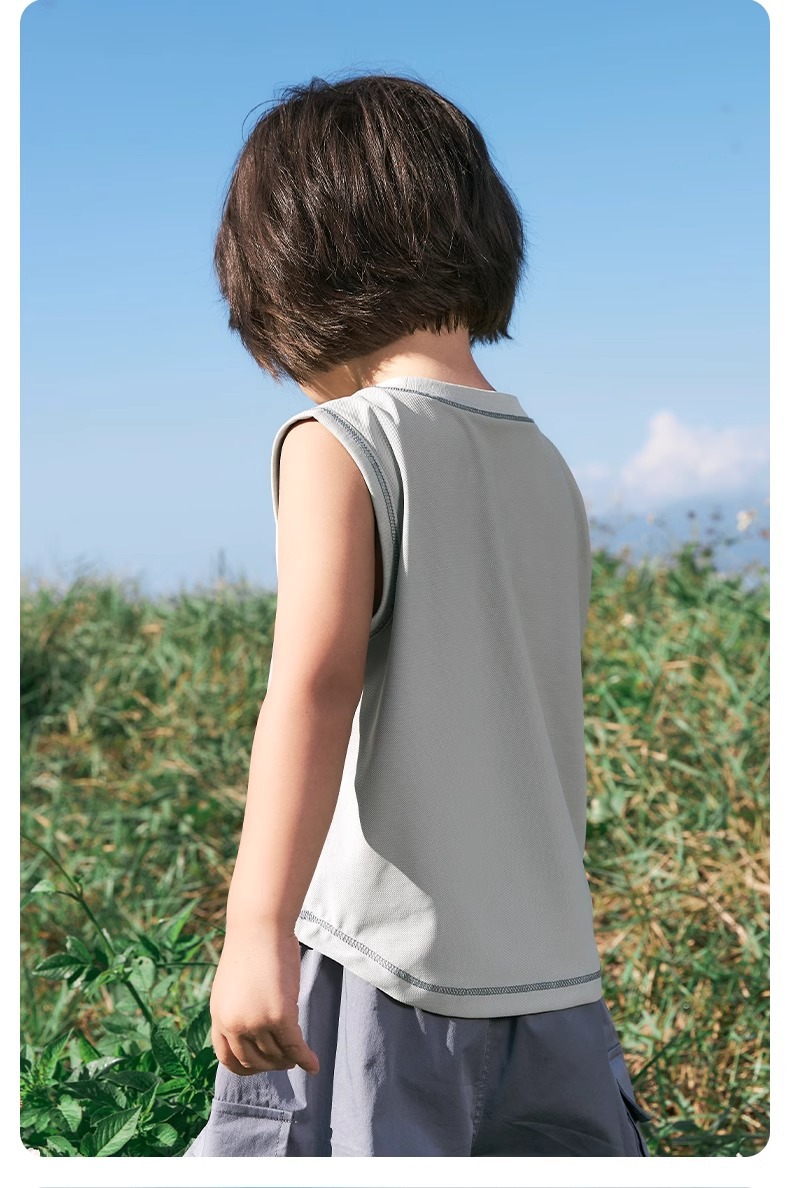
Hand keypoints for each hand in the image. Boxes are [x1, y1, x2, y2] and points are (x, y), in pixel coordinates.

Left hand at [209, 924, 319, 1077]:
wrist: (259, 925)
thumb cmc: (250, 947)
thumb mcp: (233, 985)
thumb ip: (237, 1009)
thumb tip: (252, 1028)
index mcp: (219, 1016)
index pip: (227, 1059)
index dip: (245, 1068)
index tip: (260, 1066)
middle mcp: (234, 1024)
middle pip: (254, 1060)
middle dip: (271, 1064)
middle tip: (286, 1059)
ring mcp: (256, 1022)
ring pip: (276, 1054)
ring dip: (289, 1059)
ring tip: (298, 1054)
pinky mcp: (280, 1016)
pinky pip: (294, 1046)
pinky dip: (305, 1059)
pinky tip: (314, 1064)